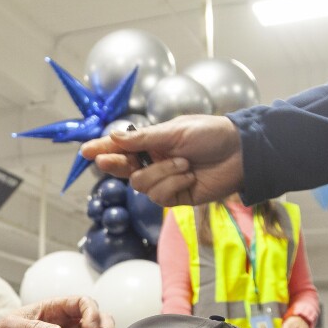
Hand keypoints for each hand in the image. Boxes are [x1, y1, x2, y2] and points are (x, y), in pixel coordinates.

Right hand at [80, 115, 242, 206]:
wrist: (241, 153)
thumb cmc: (211, 134)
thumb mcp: (175, 131)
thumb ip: (144, 139)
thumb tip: (114, 138)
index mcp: (153, 142)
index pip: (122, 147)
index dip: (103, 149)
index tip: (85, 151)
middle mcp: (155, 161)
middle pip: (123, 169)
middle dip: (116, 164)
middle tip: (107, 160)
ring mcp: (165, 180)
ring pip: (141, 184)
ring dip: (162, 173)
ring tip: (184, 163)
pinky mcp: (176, 196)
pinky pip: (160, 196)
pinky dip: (173, 184)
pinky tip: (188, 176)